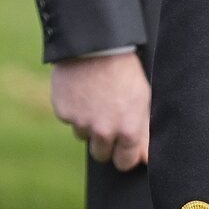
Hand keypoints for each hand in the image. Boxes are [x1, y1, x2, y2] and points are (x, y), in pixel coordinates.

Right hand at [50, 54, 150, 170]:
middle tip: (109, 121)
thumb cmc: (126, 70)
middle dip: (106, 143)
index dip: (125, 155)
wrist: (97, 46)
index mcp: (127, 130)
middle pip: (102, 155)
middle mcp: (103, 131)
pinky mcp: (63, 113)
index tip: (125, 147)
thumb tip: (144, 159)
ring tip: (97, 98)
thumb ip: (143, 132)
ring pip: (84, 135)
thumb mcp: (143, 98)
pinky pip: (70, 119)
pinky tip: (82, 91)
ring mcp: (81, 123)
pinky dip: (75, 110)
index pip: (125, 162)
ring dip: (89, 124)